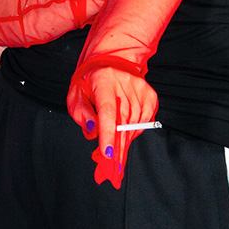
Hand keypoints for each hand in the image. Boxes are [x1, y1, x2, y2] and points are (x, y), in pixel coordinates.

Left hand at [67, 63, 158, 188]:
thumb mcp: (77, 93)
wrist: (111, 60)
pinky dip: (134, 131)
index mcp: (103, 81)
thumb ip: (81, 113)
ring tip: (115, 151)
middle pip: (122, 122)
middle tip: (112, 168)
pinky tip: (125, 132)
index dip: (108, 134)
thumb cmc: (90, 80)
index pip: (107, 111)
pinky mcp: (151, 95)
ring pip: (134, 125)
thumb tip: (93, 131)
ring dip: (124, 141)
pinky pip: (144, 122)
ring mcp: (140, 89)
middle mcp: (124, 84)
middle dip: (117, 147)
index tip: (108, 154)